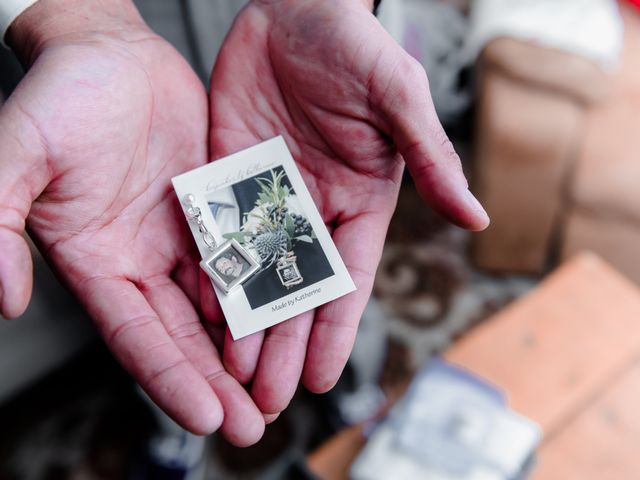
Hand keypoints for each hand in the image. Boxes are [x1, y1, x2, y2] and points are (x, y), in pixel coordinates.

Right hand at [0, 0, 265, 444]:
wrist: (111, 53)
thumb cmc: (62, 94)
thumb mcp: (20, 153)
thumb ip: (1, 224)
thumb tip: (3, 298)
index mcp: (97, 261)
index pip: (136, 336)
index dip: (170, 379)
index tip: (207, 419)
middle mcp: (141, 260)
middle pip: (183, 336)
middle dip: (217, 384)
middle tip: (253, 426)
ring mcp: (180, 238)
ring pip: (217, 306)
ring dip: (244, 349)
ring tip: (275, 391)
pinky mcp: (213, 211)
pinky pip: (241, 258)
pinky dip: (260, 291)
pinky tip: (286, 320)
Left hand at [209, 0, 488, 414]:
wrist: (296, 8)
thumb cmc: (356, 48)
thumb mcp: (398, 99)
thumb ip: (430, 158)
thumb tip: (477, 217)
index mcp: (358, 201)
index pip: (345, 278)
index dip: (334, 329)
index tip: (319, 378)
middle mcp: (313, 209)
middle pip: (295, 289)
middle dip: (282, 342)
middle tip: (264, 397)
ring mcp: (268, 197)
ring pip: (254, 271)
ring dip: (243, 321)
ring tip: (229, 373)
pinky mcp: (229, 177)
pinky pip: (219, 233)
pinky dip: (210, 273)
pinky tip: (198, 311)